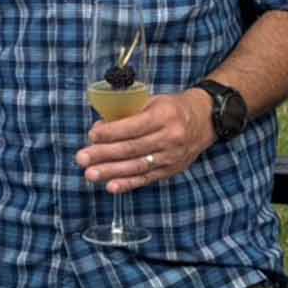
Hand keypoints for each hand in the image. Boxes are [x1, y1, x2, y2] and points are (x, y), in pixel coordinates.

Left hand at [77, 91, 215, 193]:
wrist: (205, 121)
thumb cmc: (172, 108)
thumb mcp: (153, 101)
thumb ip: (128, 113)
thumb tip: (100, 128)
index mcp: (164, 115)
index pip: (133, 127)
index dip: (111, 133)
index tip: (91, 136)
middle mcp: (170, 137)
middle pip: (132, 148)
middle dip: (103, 155)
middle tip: (82, 158)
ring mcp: (171, 157)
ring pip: (137, 166)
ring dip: (111, 172)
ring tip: (90, 174)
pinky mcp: (171, 170)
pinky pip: (146, 179)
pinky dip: (128, 184)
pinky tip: (111, 186)